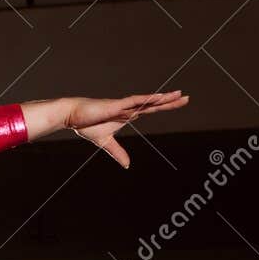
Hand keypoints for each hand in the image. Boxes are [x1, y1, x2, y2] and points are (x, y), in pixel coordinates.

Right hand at [66, 90, 188, 168]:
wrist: (73, 116)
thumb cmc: (87, 124)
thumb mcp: (105, 143)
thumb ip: (118, 152)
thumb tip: (127, 165)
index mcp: (128, 115)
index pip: (150, 110)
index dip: (164, 107)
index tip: (178, 102)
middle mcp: (129, 109)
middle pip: (153, 104)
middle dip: (170, 101)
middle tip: (186, 97)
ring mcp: (123, 106)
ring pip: (147, 102)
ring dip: (162, 99)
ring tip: (177, 94)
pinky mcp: (116, 106)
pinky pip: (134, 102)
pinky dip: (146, 100)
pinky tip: (157, 97)